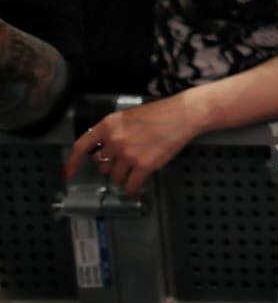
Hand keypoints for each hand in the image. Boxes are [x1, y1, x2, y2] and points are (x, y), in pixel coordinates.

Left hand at [64, 96, 202, 195]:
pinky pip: (130, 185)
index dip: (73, 162)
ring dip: (124, 176)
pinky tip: (137, 187)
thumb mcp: (130, 117)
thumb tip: (104, 151)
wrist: (184, 115)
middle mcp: (114, 140)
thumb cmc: (161, 113)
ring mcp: (128, 154)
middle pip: (101, 164)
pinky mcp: (143, 165)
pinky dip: (133, 189)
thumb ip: (114, 132)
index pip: (81, 146)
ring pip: (115, 177)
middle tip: (125, 159)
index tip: (68, 173)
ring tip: (137, 166)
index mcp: (109, 125)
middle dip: (111, 165)